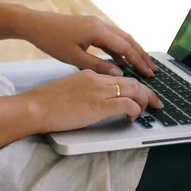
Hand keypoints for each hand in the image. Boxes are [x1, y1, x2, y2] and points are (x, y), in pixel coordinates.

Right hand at [22, 70, 163, 133]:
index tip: (139, 93)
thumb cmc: (45, 102)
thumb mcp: (68, 89)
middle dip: (147, 92)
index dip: (133, 86)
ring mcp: (99, 91)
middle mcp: (97, 79)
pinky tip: (134, 117)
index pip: (118, 77)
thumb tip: (91, 100)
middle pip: (131, 81)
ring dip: (145, 100)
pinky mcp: (99, 105)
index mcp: (89, 74)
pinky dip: (136, 110)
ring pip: (134, 90)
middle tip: (155, 102)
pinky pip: (128, 104)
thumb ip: (83, 90)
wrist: (34, 107)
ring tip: (148, 110)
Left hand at [24, 12, 156, 76]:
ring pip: (121, 38)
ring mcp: (95, 24)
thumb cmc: (51, 40)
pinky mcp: (89, 27)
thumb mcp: (74, 57)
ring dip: (132, 51)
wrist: (34, 24)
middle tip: (152, 69)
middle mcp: (100, 24)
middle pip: (128, 40)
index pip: (125, 47)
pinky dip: (119, 49)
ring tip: (142, 65)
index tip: (149, 73)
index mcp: (98, 31)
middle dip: (141, 55)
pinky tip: (121, 60)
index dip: (139, 61)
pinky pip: (110, 38)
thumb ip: (98, 66)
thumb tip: (118, 74)